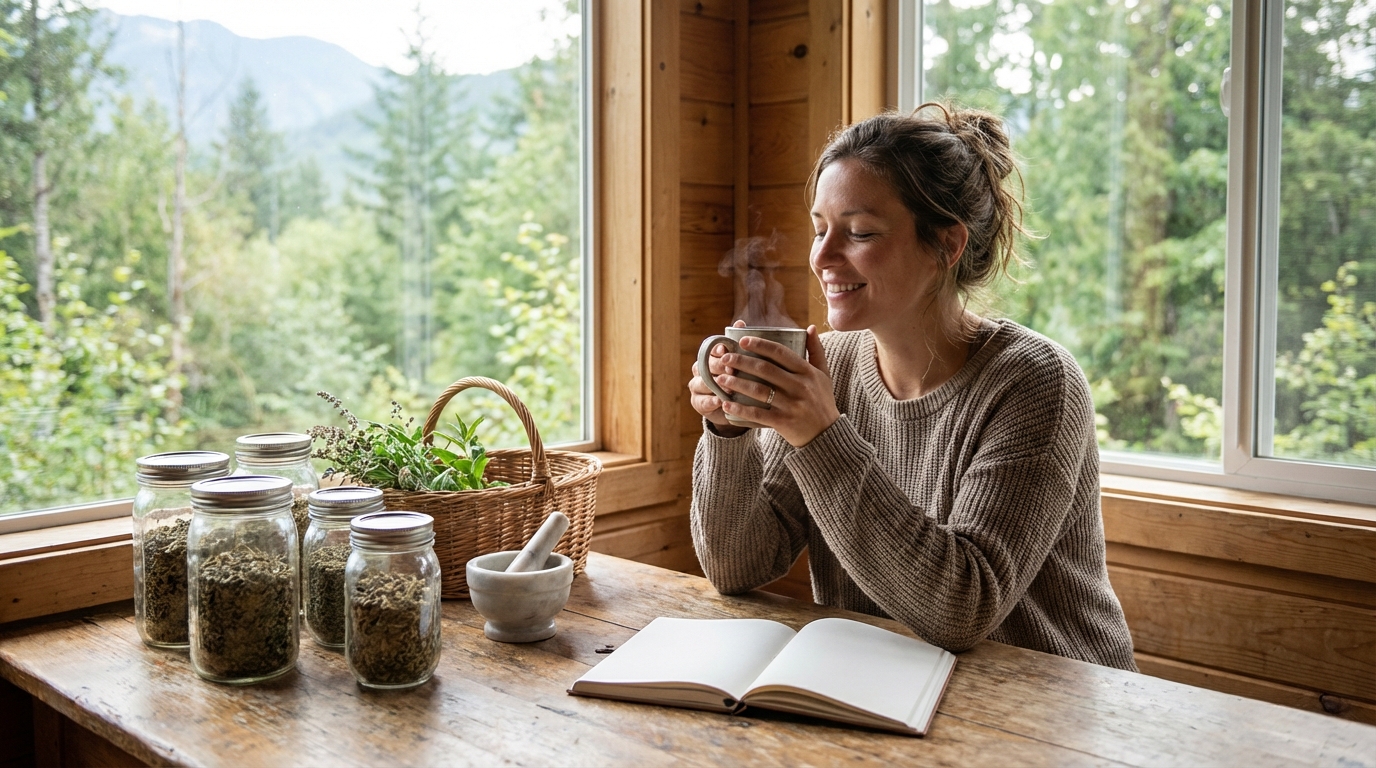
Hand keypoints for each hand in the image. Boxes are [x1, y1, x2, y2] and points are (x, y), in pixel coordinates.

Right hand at [688, 321, 750, 436]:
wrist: (737, 406)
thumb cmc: (741, 379)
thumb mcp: (744, 363)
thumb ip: (740, 344)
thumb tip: (740, 323)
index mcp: (709, 356)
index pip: (709, 348)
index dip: (716, 349)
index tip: (725, 349)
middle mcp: (700, 369)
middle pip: (704, 365)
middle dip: (717, 367)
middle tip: (731, 370)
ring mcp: (697, 386)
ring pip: (701, 383)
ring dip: (714, 385)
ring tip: (729, 388)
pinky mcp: (698, 403)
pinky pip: (701, 401)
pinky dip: (710, 401)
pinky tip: (720, 401)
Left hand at [714, 325, 838, 447]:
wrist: (827, 434)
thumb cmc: (822, 401)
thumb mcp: (824, 375)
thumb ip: (816, 351)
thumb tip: (810, 327)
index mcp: (807, 372)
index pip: (780, 352)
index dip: (760, 345)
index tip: (742, 341)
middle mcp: (799, 386)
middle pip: (765, 369)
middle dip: (741, 362)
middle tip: (725, 359)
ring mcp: (791, 405)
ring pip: (758, 390)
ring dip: (736, 383)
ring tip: (720, 379)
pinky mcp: (783, 422)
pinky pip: (758, 414)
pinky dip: (740, 409)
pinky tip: (726, 404)